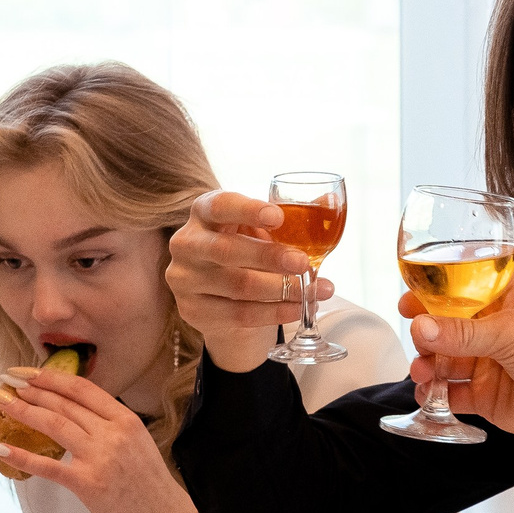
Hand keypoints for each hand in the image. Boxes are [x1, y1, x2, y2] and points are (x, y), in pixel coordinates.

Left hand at [0, 366, 206, 512]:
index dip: (50, 377)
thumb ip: (109, 427)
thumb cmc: (150, 486)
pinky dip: (18, 454)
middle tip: (4, 382)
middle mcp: (113, 433)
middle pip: (63, 403)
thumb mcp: (137, 444)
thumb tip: (75, 414)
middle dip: (29, 389)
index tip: (27, 372)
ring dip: (20, 410)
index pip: (82, 389)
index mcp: (126, 420)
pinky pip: (46, 465)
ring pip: (53, 424)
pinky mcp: (87, 483)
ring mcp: (100, 457)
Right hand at [165, 188, 332, 375]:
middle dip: (269, 257)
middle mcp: (187, 243)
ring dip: (282, 290)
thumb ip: (291, 215)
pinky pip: (239, 314)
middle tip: (303, 263)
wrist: (223, 297)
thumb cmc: (246, 250)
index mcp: (203, 212)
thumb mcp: (262, 229)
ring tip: (315, 291)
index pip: (219, 205)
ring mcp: (184, 279)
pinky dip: (274, 312)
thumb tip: (329, 198)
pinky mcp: (192, 311)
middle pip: (226, 250)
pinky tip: (298, 309)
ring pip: (237, 286)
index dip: (248, 210)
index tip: (278, 217)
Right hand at [402, 275, 513, 485]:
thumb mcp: (513, 331)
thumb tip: (423, 326)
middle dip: (426, 336)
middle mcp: (499, 330)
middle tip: (420, 342)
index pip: (460, 291)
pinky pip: (453, 394)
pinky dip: (437, 394)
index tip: (409, 303)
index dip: (433, 296)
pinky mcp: (490, 397)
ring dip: (429, 365)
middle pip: (447, 329)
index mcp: (509, 299)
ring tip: (423, 371)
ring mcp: (493, 364)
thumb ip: (464, 331)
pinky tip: (430, 393)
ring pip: (446, 362)